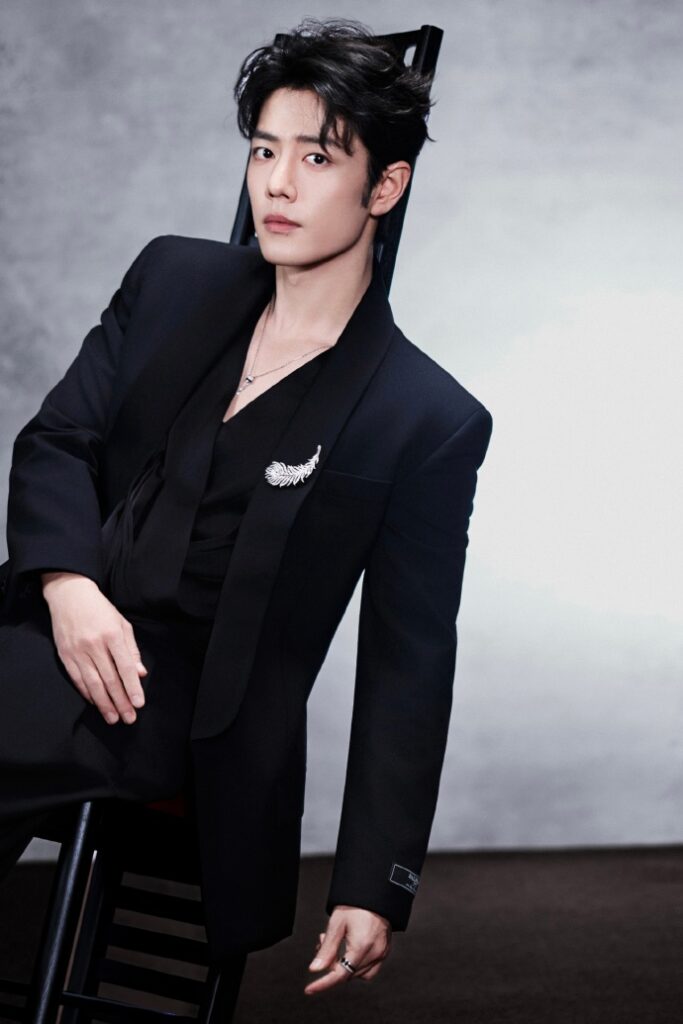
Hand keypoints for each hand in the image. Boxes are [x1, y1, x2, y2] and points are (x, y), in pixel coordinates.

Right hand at [41, 571, 146, 724]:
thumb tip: (140, 673)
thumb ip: (131, 649)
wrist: (69, 595)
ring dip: (104, 703)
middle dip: (120, 701)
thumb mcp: (121, 623)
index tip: (139, 704)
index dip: (132, 687)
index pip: (125, 667)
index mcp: (112, 634)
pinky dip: (87, 693)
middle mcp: (94, 644)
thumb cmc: (100, 609)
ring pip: (93, 683)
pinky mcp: (65, 655)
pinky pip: (77, 679)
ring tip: (113, 718)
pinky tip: (96, 703)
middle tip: (128, 718)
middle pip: (110, 679)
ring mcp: (77, 651)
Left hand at [305, 905, 391, 994]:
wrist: (375, 893)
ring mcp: (381, 954)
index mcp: (362, 946)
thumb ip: (327, 949)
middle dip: (331, 964)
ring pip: (357, 974)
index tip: (309, 989)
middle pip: (347, 974)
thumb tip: (316, 969)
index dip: (323, 984)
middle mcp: (374, 953)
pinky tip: (349, 951)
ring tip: (337, 944)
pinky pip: (368, 969)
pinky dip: (356, 966)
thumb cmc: (357, 904)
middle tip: (323, 942)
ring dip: (343, 966)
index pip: (339, 974)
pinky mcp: (384, 951)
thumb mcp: (337, 923)